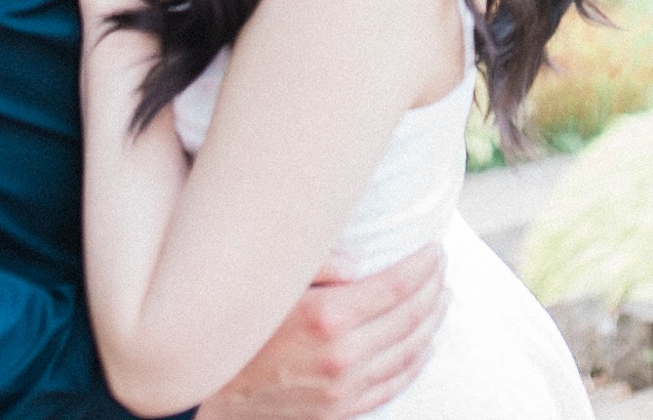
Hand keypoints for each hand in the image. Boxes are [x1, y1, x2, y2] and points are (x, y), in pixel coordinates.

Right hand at [198, 244, 447, 419]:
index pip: (397, 286)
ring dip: (432, 321)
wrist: (210, 392)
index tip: (435, 249)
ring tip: (442, 297)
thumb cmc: (241, 329)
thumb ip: (316, 264)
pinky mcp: (343, 409)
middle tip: (442, 267)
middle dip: (433, 287)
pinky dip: (416, 361)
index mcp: (327, 316)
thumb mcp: (272, 285)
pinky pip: (394, 383)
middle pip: (410, 316)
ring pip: (409, 350)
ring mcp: (345, 386)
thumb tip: (357, 261)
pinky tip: (426, 344)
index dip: (423, 265)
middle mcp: (343, 354)